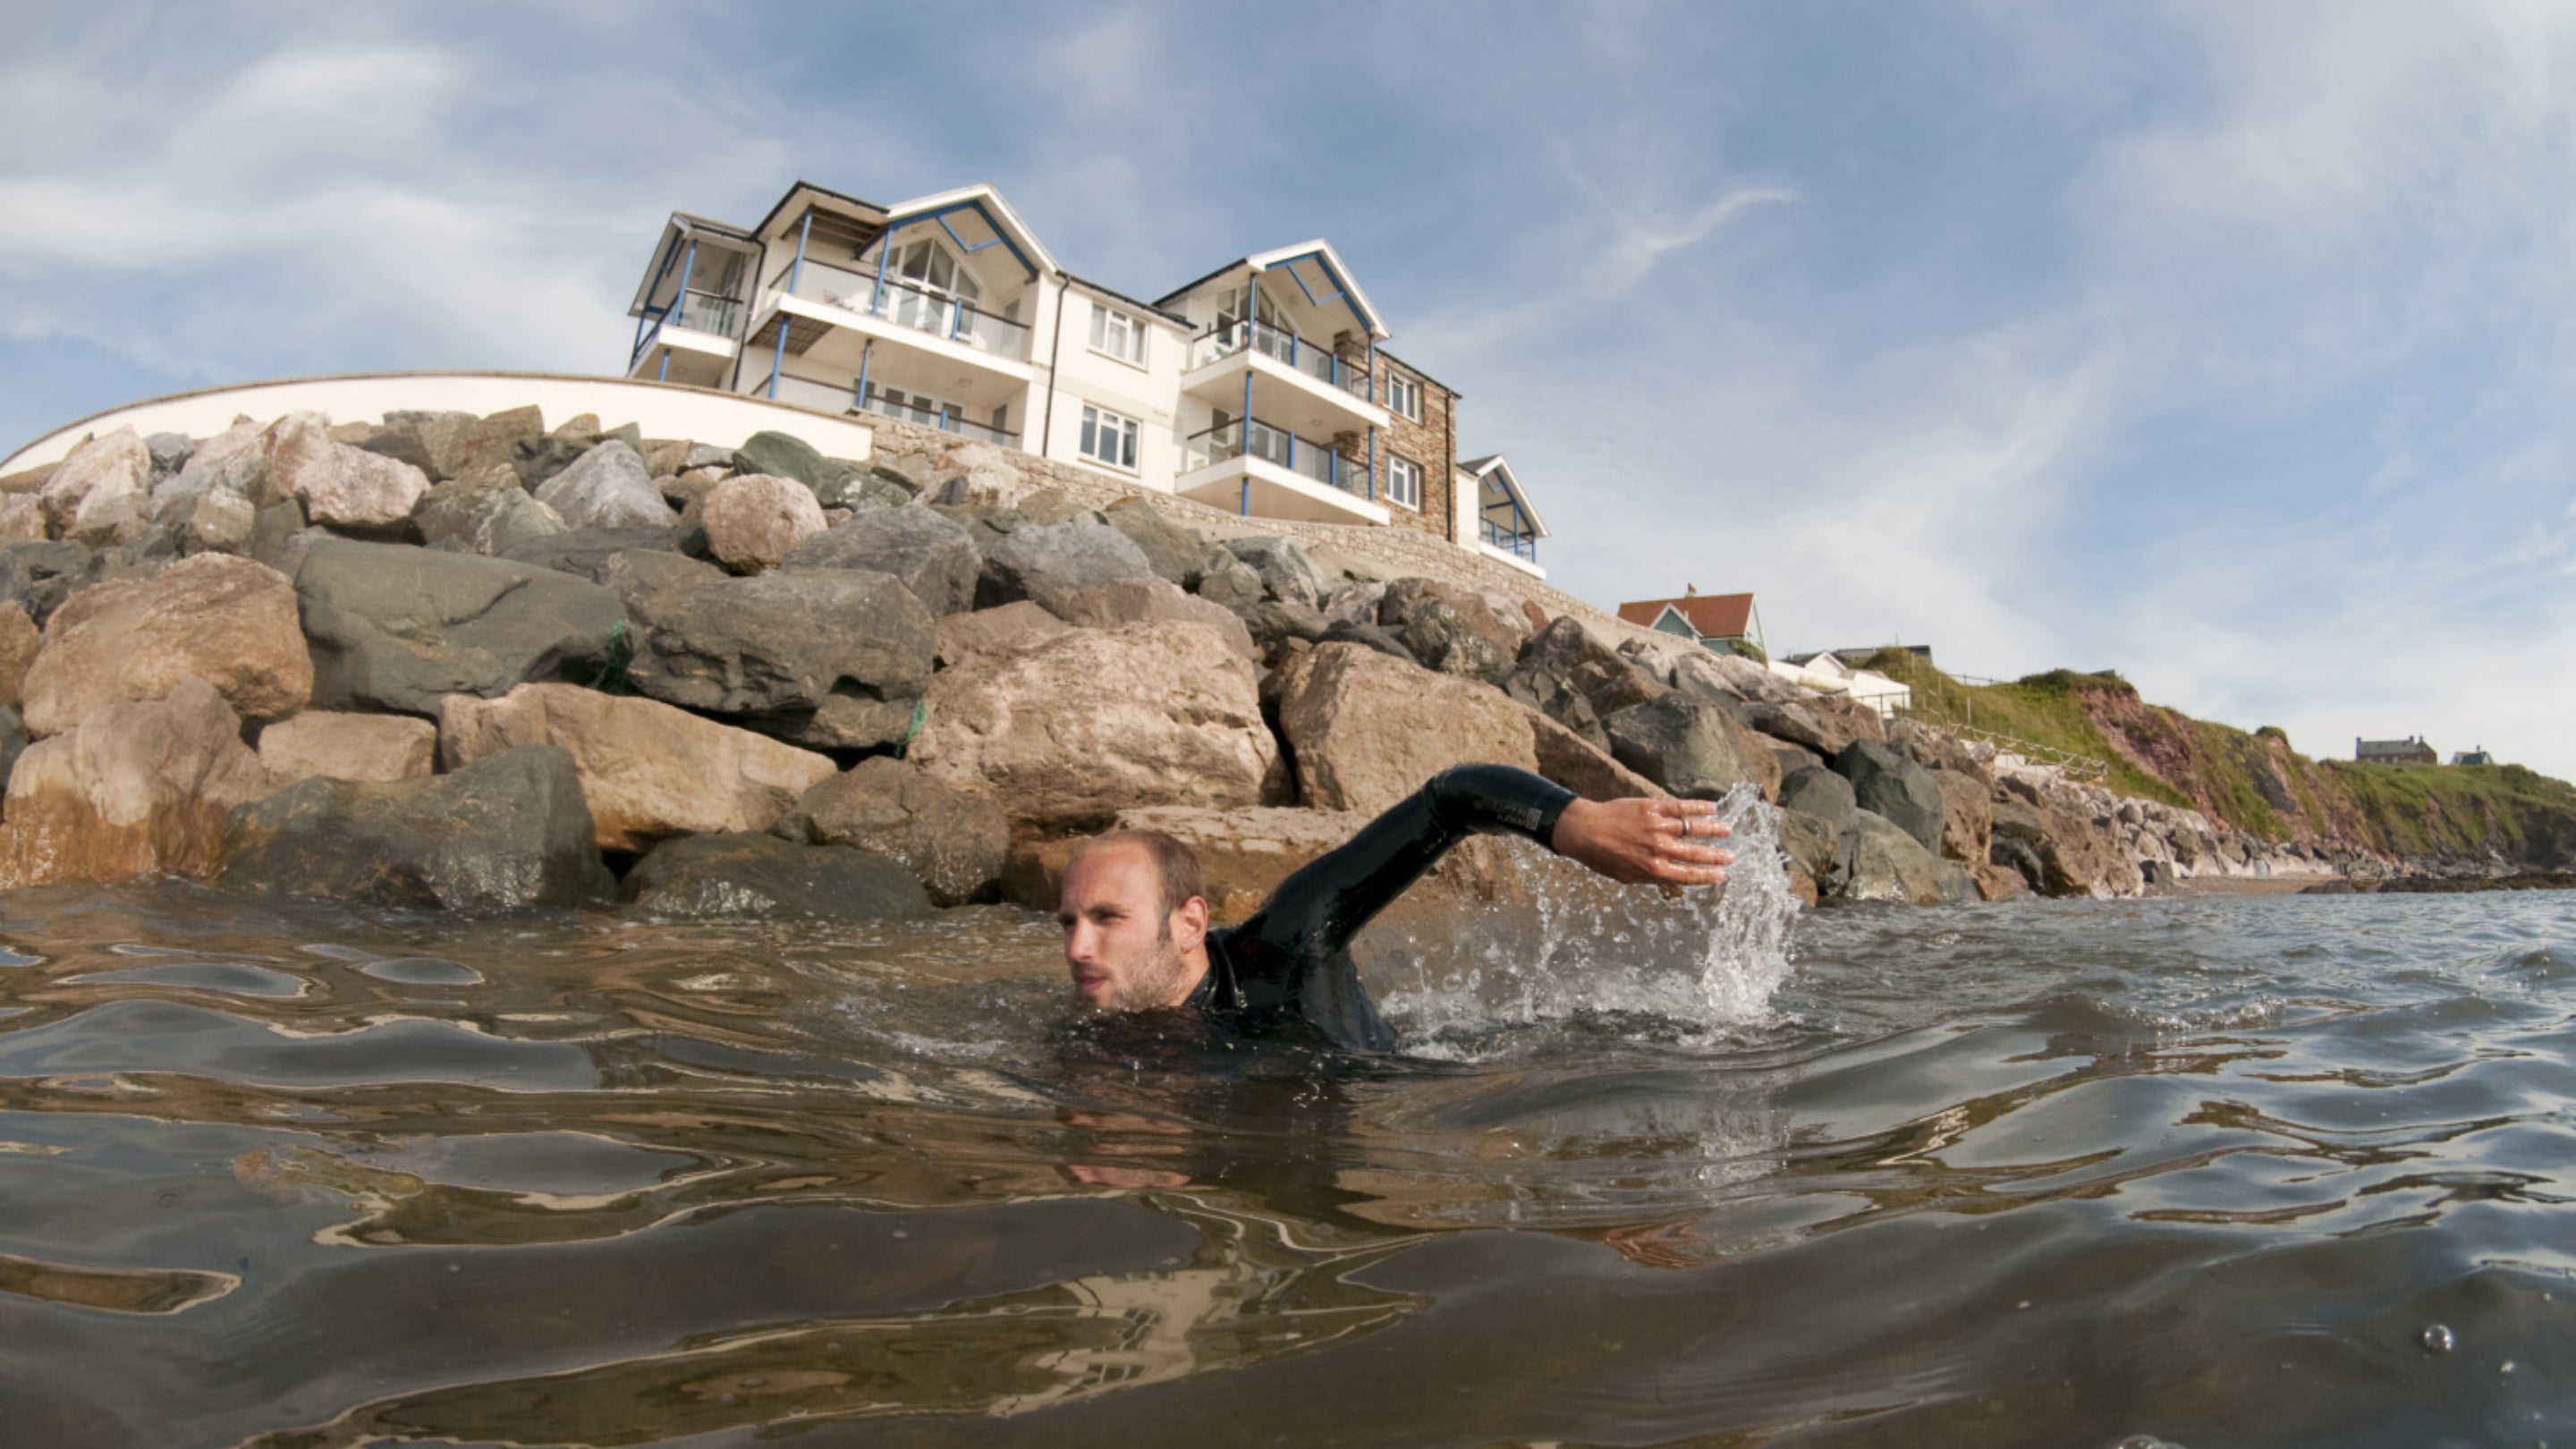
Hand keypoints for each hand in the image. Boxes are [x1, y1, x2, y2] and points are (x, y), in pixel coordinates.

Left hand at [1550, 796, 1733, 886]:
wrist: (1585, 830)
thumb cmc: (1603, 857)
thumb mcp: (1627, 877)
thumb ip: (1651, 876)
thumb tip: (1671, 877)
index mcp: (1654, 870)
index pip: (1688, 874)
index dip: (1707, 876)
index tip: (1721, 876)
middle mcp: (1659, 849)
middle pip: (1695, 853)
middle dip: (1716, 856)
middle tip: (1731, 857)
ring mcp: (1657, 827)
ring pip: (1692, 828)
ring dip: (1713, 829)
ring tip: (1727, 830)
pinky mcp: (1652, 808)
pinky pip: (1680, 807)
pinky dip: (1698, 807)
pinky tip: (1712, 808)